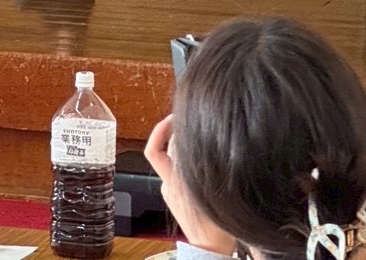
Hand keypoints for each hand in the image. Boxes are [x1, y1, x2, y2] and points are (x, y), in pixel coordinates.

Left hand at [144, 115, 236, 255]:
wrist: (210, 248)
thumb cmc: (213, 226)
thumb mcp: (205, 191)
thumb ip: (191, 167)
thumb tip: (185, 143)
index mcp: (172, 181)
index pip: (153, 150)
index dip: (159, 130)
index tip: (173, 118)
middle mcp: (167, 184)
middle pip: (167, 150)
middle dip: (178, 136)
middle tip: (194, 124)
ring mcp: (171, 190)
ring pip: (175, 160)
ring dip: (186, 149)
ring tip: (203, 142)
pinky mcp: (176, 195)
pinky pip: (180, 172)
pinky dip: (189, 163)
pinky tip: (204, 164)